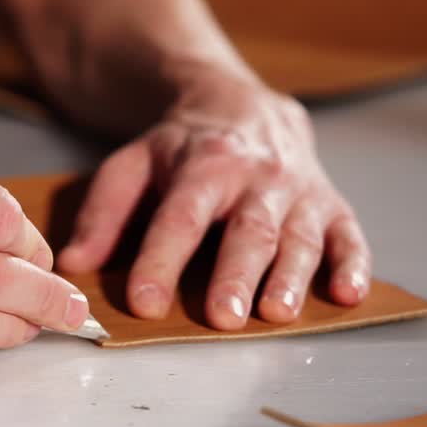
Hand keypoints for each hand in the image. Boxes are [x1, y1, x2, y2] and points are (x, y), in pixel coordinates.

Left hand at [57, 65, 370, 328]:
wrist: (245, 108)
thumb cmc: (182, 150)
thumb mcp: (133, 165)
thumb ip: (104, 214)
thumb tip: (73, 264)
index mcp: (203, 166)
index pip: (180, 217)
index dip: (160, 260)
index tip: (143, 301)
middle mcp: (258, 178)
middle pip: (247, 231)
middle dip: (235, 276)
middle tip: (222, 318)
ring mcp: (300, 193)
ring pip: (299, 238)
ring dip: (290, 278)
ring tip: (276, 314)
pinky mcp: (334, 206)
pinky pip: (349, 236)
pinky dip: (353, 266)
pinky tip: (347, 294)